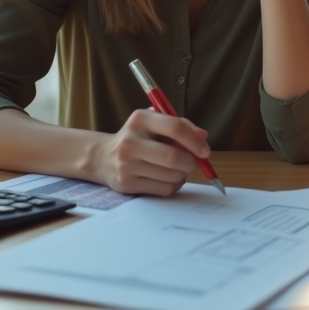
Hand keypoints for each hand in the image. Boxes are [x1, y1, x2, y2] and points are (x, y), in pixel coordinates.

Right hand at [92, 109, 209, 195]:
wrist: (103, 157)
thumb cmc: (138, 138)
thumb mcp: (155, 123)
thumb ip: (181, 125)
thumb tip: (203, 137)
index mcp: (140, 119)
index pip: (174, 127)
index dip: (194, 141)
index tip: (205, 151)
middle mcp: (130, 141)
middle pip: (173, 157)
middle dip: (190, 163)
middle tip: (192, 162)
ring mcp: (127, 164)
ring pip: (171, 176)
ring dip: (182, 175)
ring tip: (175, 169)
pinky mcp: (127, 184)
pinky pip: (164, 189)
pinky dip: (172, 185)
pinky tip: (165, 178)